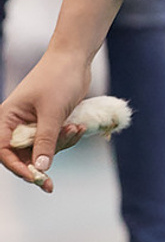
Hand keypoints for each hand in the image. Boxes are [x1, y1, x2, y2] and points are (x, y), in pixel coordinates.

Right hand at [0, 48, 93, 191]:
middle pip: (23, 155)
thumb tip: (40, 169)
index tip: (35, 178)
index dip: (17, 168)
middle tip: (51, 182)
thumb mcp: (52, 112)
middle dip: (42, 161)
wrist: (76, 58)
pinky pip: (56, 139)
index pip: (4, 151)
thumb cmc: (59, 79)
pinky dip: (67, 137)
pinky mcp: (49, 121)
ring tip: (77, 128)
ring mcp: (33, 123)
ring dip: (61, 145)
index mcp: (6, 119)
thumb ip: (46, 141)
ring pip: (42, 149)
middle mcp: (16, 123)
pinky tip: (80, 126)